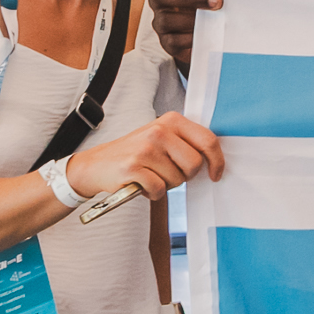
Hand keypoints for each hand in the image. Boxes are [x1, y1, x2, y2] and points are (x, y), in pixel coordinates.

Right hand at [63, 112, 225, 201]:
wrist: (96, 164)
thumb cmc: (136, 153)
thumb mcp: (162, 138)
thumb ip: (186, 142)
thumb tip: (216, 159)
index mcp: (171, 120)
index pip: (208, 140)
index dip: (217, 161)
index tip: (215, 174)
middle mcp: (159, 130)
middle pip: (195, 164)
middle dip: (186, 176)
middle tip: (169, 175)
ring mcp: (145, 148)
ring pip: (177, 179)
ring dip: (166, 185)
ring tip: (151, 176)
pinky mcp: (132, 167)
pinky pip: (159, 189)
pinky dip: (153, 193)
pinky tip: (142, 185)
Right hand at [152, 0, 220, 71]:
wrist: (197, 33)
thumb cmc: (203, 5)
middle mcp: (159, 0)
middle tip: (217, 2)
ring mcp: (160, 21)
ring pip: (165, 19)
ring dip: (191, 19)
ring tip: (213, 20)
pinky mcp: (166, 42)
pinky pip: (172, 41)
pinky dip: (190, 38)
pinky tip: (205, 35)